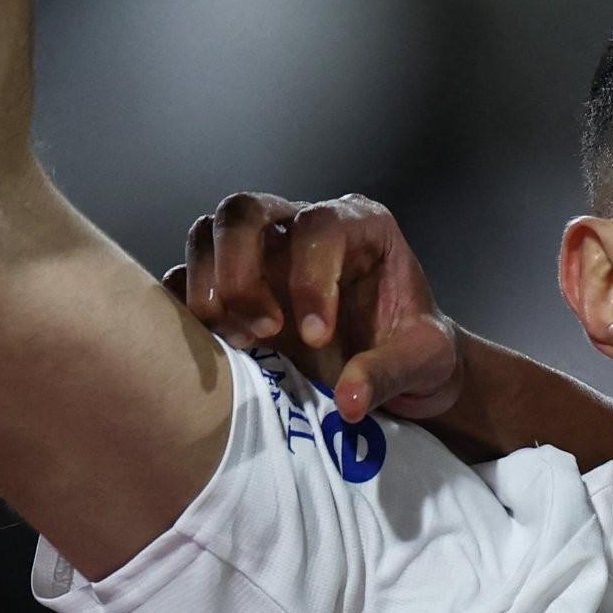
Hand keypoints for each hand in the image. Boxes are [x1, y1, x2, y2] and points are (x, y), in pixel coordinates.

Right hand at [165, 191, 466, 426]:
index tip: (317, 337)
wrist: (399, 370)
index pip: (319, 226)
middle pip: (245, 211)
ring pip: (206, 234)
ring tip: (236, 342)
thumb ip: (391, 374)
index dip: (310, 277)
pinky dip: (185, 311)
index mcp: (360, 226)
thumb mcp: (426, 363)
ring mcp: (260, 252)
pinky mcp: (230, 286)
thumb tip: (348, 401)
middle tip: (264, 332)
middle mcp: (301, 225)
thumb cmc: (418, 353)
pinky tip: (212, 350)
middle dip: (241, 270)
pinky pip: (185, 279)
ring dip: (209, 288)